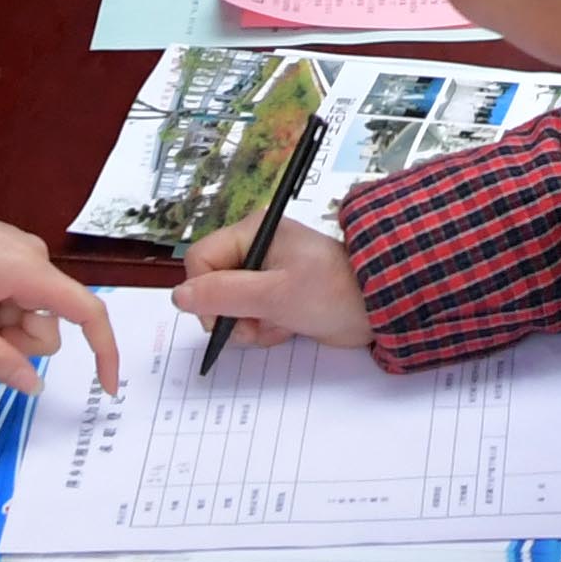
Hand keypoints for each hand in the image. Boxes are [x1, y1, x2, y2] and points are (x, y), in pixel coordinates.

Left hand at [0, 201, 120, 395]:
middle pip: (46, 326)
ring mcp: (21, 257)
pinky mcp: (5, 257)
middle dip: (14, 341)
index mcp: (32, 271)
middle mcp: (37, 261)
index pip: (89, 313)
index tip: (107, 388)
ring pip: (27, 317)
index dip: (105, 351)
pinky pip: (12, 301)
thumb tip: (35, 386)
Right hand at [176, 220, 373, 353]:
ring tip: (280, 324)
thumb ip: (224, 295)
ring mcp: (268, 274)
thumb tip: (178, 296)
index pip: (200, 260)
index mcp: (253, 232)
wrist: (381, 308)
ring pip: (231, 307)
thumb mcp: (274, 294)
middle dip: (232, 314)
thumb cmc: (333, 291)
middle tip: (258, 322)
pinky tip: (288, 328)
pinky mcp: (279, 297)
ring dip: (250, 325)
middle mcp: (256, 249)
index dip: (205, 293)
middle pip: (213, 287)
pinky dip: (265, 329)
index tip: (224, 317)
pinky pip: (252, 318)